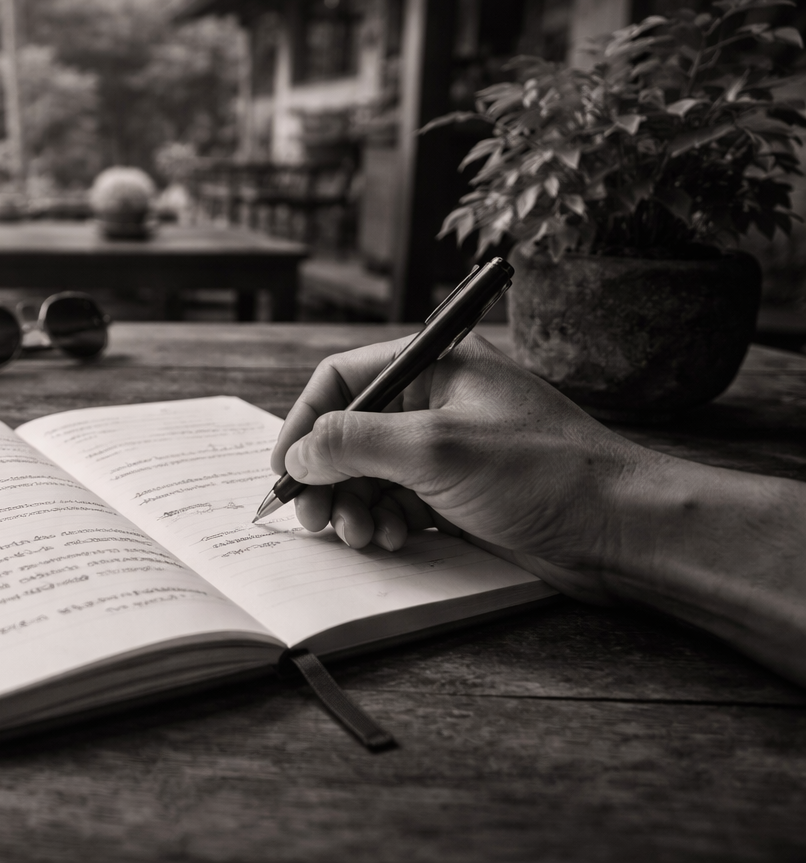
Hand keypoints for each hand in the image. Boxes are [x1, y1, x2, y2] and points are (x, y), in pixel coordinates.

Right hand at [267, 333, 666, 600]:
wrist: (625, 531)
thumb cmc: (544, 474)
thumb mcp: (436, 450)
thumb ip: (355, 443)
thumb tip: (300, 454)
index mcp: (435, 365)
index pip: (342, 379)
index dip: (304, 423)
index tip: (283, 470)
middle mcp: (438, 401)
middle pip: (349, 432)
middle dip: (326, 477)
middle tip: (313, 519)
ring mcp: (449, 449)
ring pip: (369, 473)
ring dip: (353, 506)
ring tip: (361, 537)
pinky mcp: (461, 493)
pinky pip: (398, 503)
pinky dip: (384, 523)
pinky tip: (393, 542)